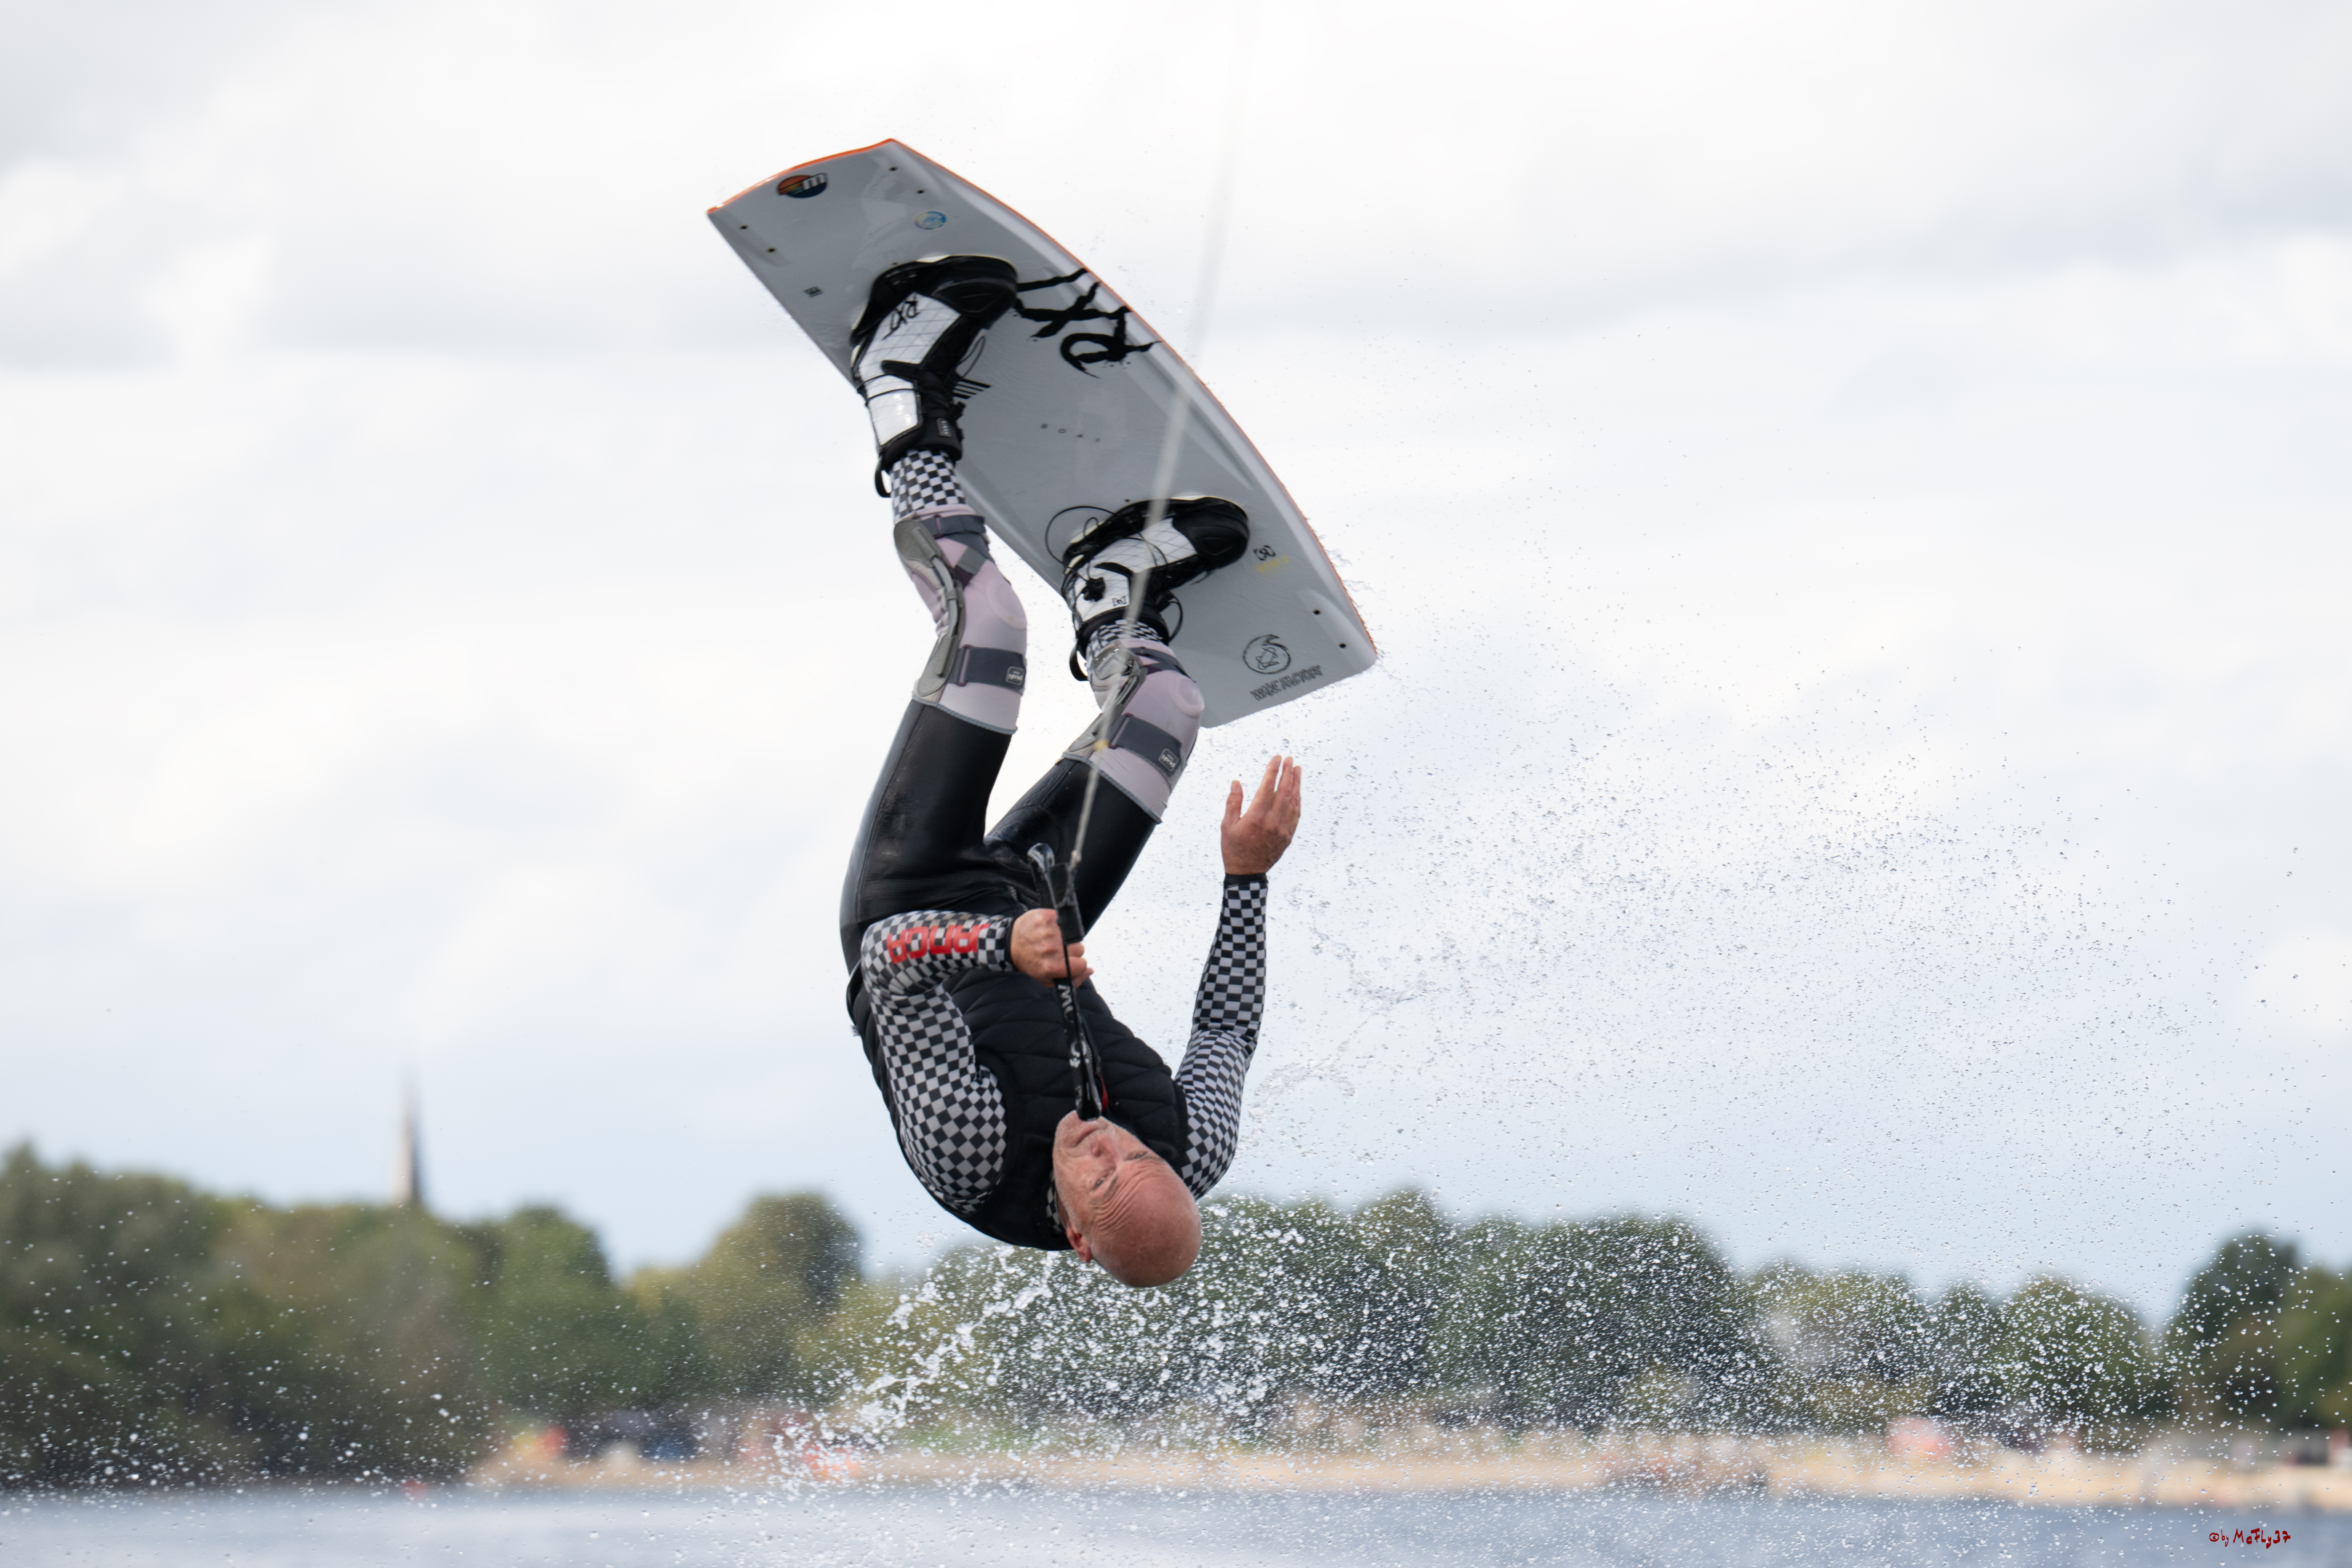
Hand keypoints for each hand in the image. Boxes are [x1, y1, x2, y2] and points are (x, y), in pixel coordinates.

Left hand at [1011, 907, 1092, 986]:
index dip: (1077, 964)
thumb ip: (1072, 979)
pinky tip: (1046, 929)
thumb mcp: (1047, 979)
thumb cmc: (1030, 962)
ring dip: (1062, 937)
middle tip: (1056, 951)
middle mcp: (1051, 949)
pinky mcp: (1046, 917)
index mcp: (1053, 966)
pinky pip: (1062, 919)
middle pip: (1079, 948)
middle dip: (1071, 950)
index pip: (1082, 963)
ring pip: (1071, 934)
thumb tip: (1089, 970)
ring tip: (1048, 940)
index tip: (1069, 962)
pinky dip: (1056, 923)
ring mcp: (1049, 931)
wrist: (1010, 944)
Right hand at [1221, 755, 1302, 875]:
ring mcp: (1282, 829)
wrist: (1247, 873)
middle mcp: (1272, 822)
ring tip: (1297, 770)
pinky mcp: (1288, 836)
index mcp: (1256, 817)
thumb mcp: (1227, 826)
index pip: (1267, 787)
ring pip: (1293, 801)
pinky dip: (1297, 800)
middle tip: (1290, 759)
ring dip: (1296, 784)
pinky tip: (1297, 792)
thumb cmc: (1234, 849)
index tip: (1277, 759)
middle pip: (1283, 791)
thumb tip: (1237, 783)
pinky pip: (1296, 814)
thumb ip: (1233, 802)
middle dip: (1287, 773)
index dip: (1273, 771)